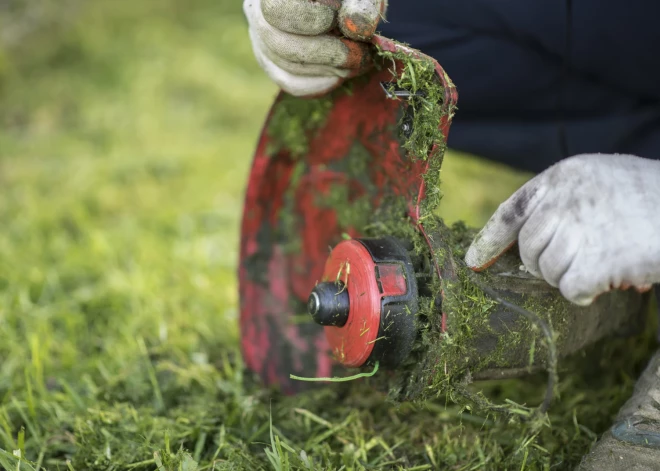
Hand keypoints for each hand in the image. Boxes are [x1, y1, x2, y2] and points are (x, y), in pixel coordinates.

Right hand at [243, 0, 385, 96]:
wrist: (335, 5)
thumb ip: (361, 5)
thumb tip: (359, 26)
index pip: (276, 10)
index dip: (309, 19)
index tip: (336, 18)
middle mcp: (256, 11)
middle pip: (280, 45)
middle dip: (326, 53)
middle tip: (359, 53)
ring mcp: (260, 40)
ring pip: (287, 67)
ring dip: (329, 69)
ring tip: (357, 60)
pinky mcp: (271, 63)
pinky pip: (292, 83)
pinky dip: (320, 82)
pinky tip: (340, 73)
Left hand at [465, 153, 659, 305]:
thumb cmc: (651, 197)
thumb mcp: (602, 181)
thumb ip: (563, 202)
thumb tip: (523, 244)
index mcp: (564, 175)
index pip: (511, 210)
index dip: (490, 239)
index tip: (474, 260)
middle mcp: (566, 198)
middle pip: (529, 248)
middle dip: (546, 262)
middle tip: (580, 259)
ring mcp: (581, 227)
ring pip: (548, 271)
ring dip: (571, 276)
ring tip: (604, 261)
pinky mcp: (600, 259)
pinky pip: (570, 289)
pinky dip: (586, 292)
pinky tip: (610, 278)